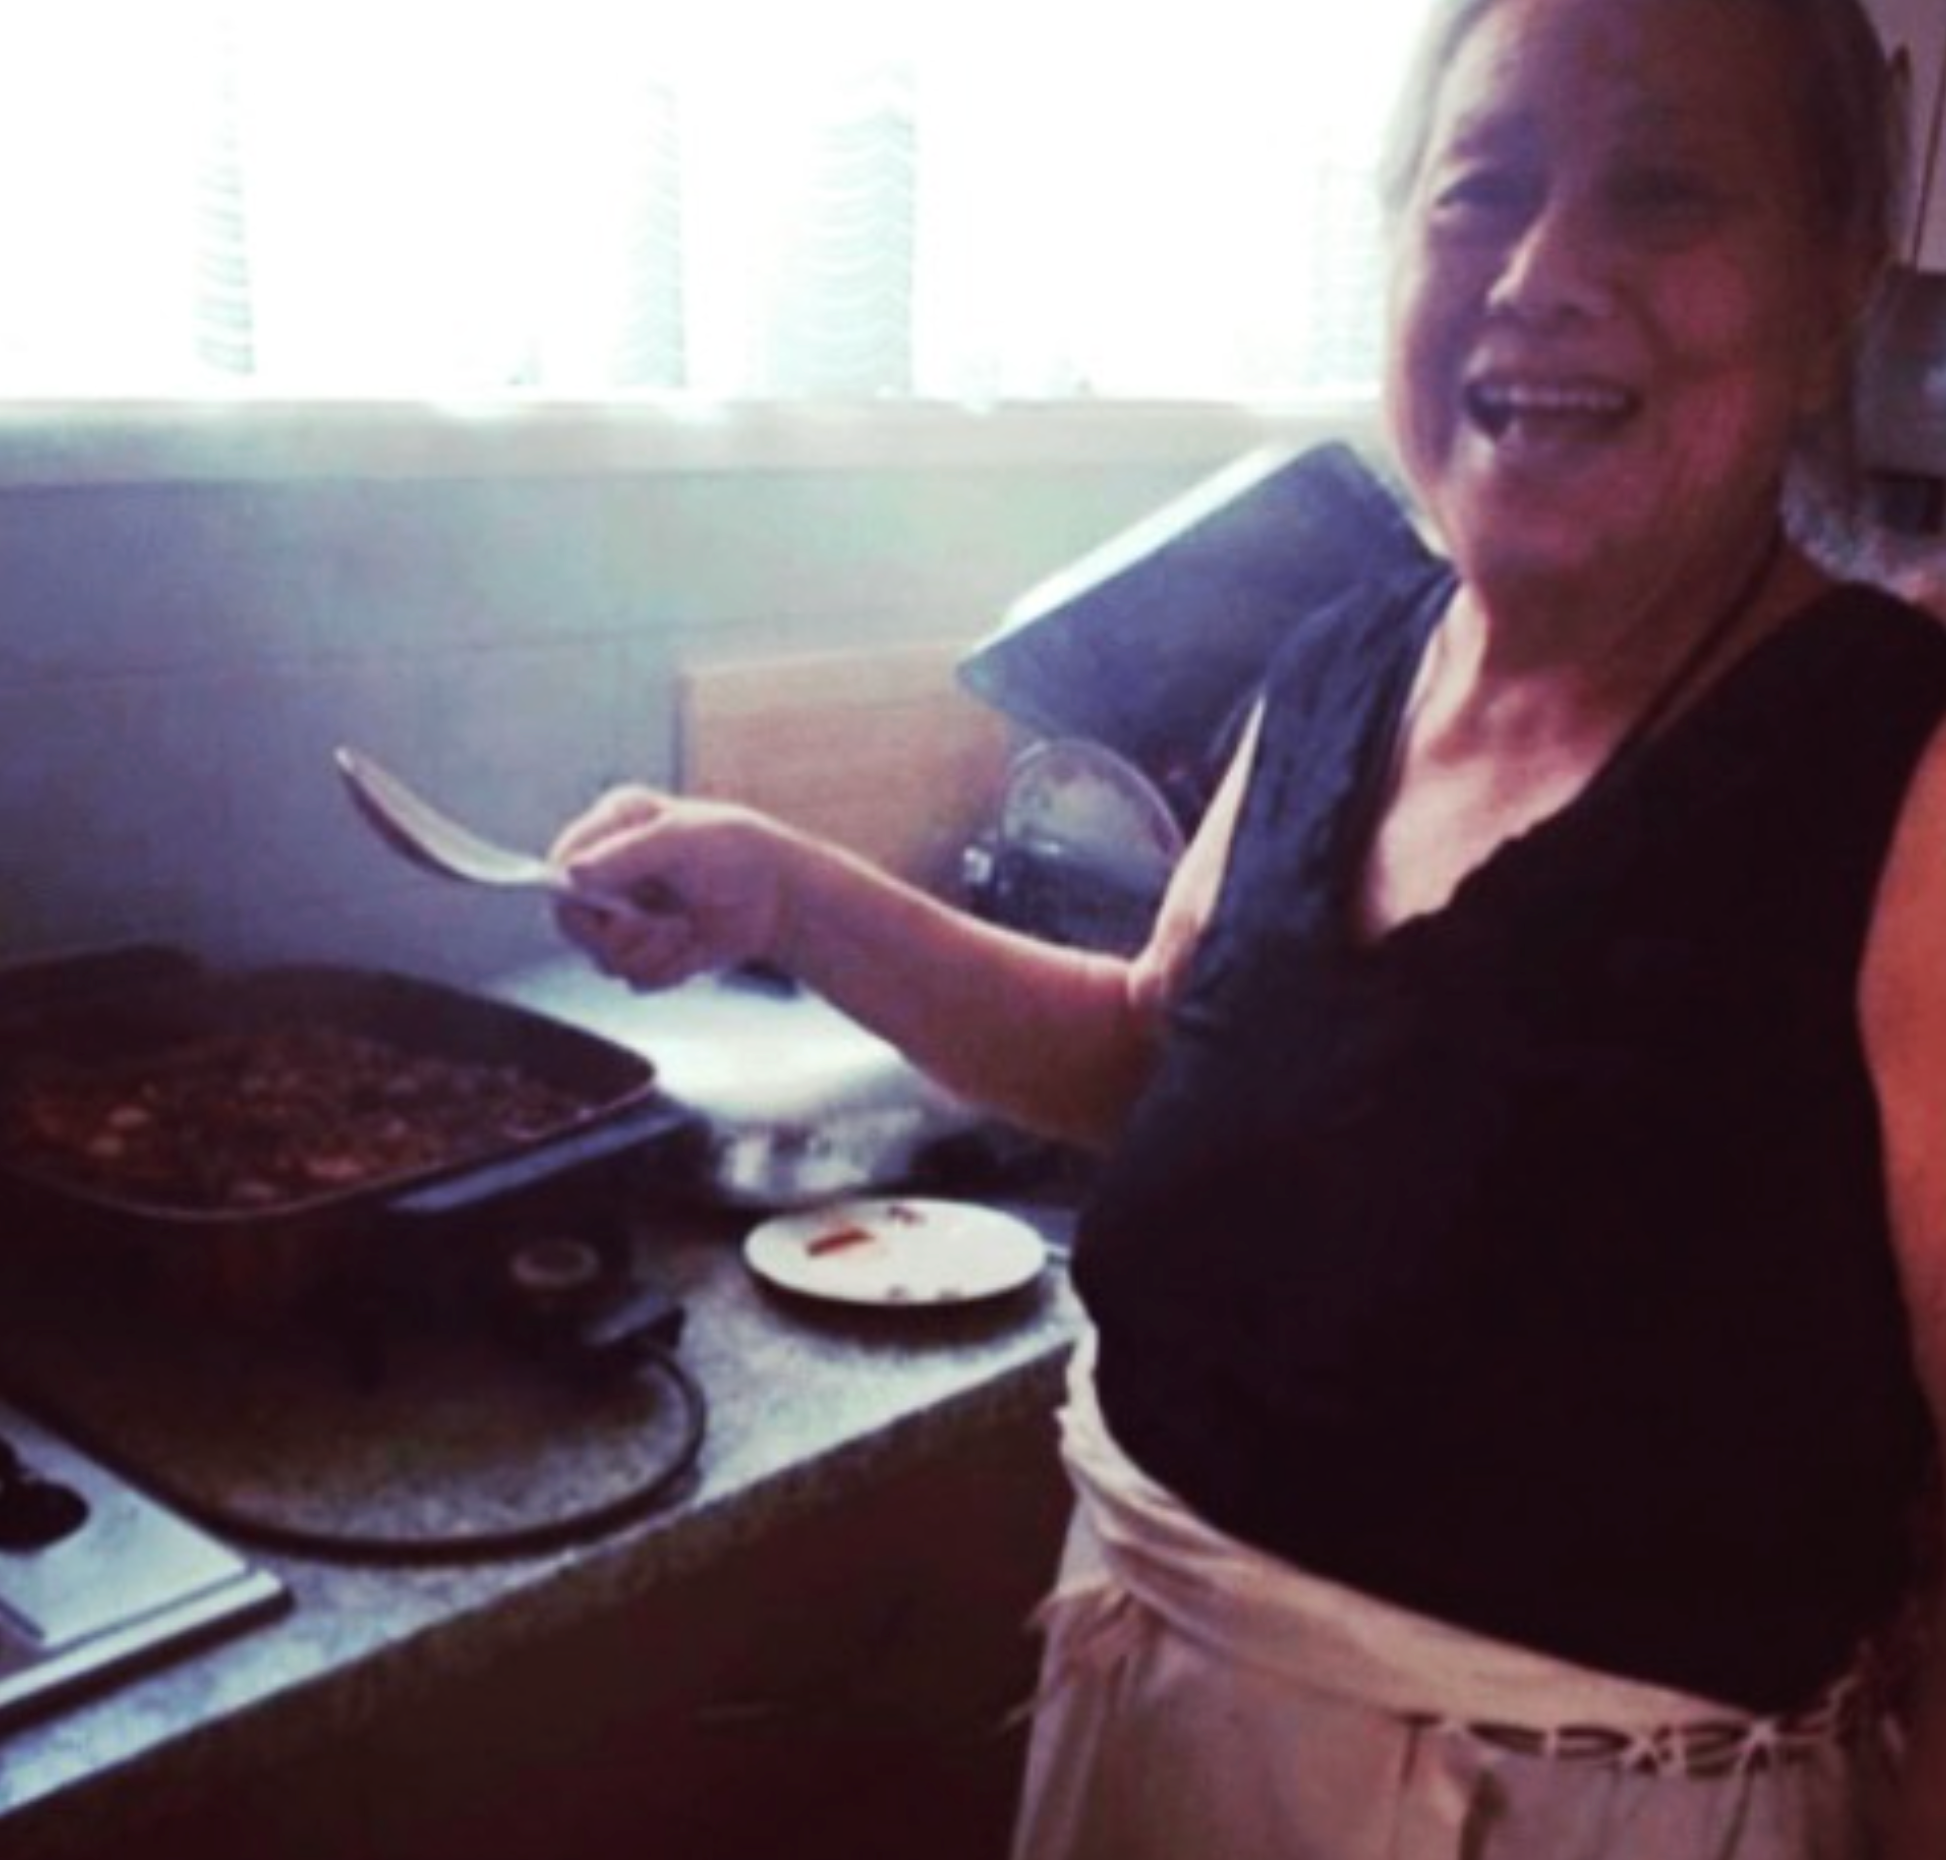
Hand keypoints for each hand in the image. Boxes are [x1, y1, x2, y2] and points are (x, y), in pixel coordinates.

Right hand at [547, 785, 795, 989]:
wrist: (780, 899)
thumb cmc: (737, 852)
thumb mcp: (680, 841)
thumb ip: (625, 856)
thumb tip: (572, 873)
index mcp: (612, 828)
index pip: (560, 867)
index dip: (575, 895)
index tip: (609, 905)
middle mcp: (611, 873)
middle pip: (573, 923)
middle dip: (621, 932)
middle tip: (660, 921)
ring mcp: (626, 915)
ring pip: (604, 958)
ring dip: (652, 950)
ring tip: (685, 926)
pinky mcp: (645, 950)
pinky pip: (634, 978)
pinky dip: (668, 968)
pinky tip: (693, 944)